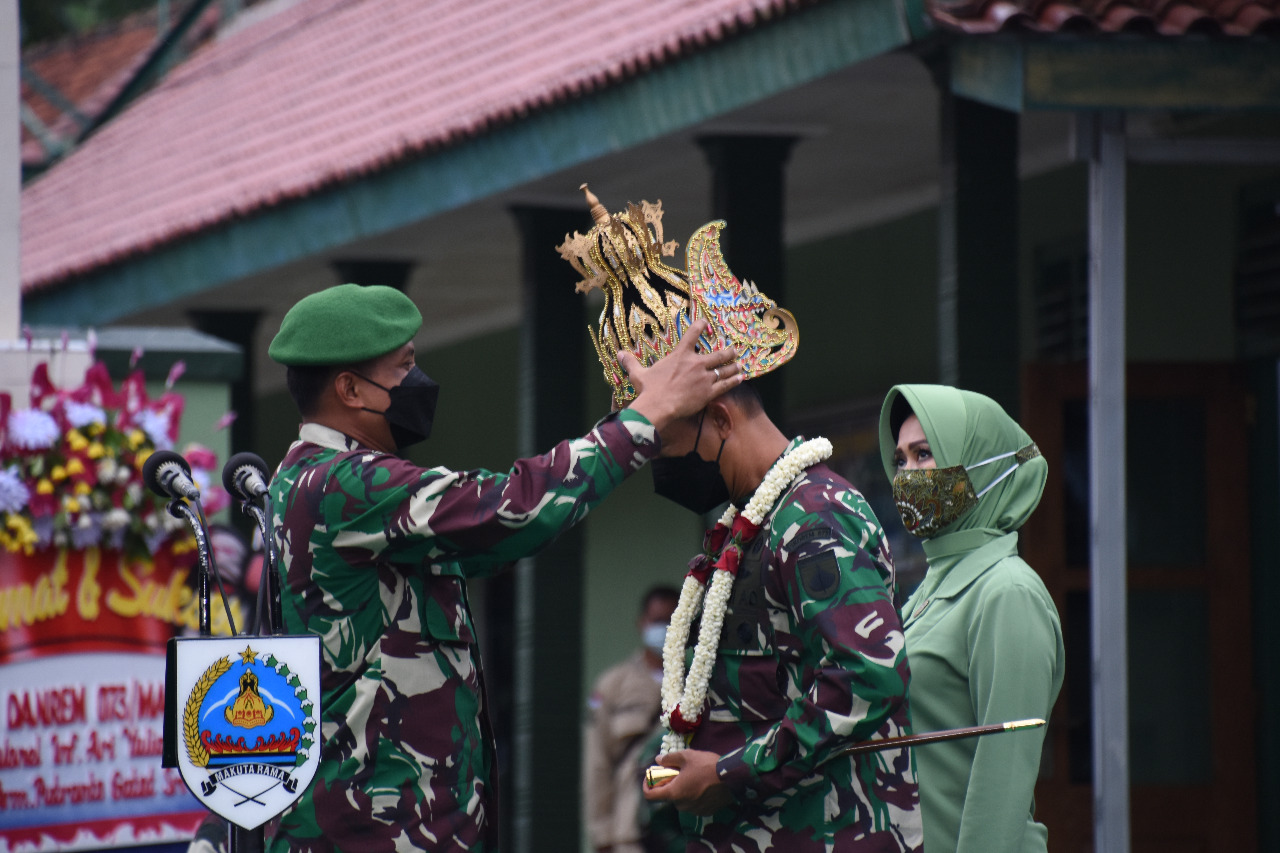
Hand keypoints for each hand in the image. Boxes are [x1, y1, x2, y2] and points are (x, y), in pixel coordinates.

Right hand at [625, 320, 739, 435]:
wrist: (658, 406)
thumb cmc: (649, 390)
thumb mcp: (638, 374)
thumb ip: (631, 362)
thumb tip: (619, 354)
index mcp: (680, 355)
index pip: (692, 335)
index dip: (700, 326)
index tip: (705, 323)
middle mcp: (696, 363)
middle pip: (718, 354)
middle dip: (728, 351)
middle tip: (734, 349)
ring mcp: (704, 378)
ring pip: (725, 369)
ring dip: (733, 366)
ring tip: (740, 364)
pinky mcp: (709, 392)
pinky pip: (726, 384)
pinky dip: (734, 381)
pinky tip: (741, 378)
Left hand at [642, 749, 733, 815]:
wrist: (733, 778)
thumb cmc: (707, 766)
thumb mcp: (687, 756)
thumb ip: (670, 758)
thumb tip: (658, 760)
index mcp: (674, 793)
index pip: (650, 795)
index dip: (647, 785)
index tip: (651, 777)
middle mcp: (682, 805)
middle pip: (668, 796)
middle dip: (669, 784)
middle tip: (677, 771)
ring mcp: (694, 810)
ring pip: (681, 799)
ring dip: (682, 789)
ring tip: (692, 776)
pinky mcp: (705, 811)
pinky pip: (693, 803)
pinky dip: (694, 795)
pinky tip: (703, 784)